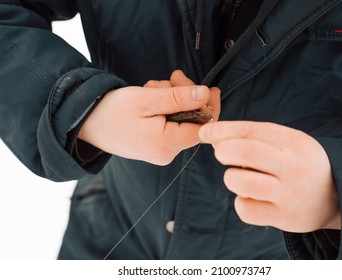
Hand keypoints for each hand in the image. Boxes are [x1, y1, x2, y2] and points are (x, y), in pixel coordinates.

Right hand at [78, 70, 219, 164]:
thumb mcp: (146, 99)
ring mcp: (162, 150)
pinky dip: (165, 107)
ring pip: (181, 119)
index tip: (209, 87)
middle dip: (186, 96)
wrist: (86, 124)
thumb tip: (205, 95)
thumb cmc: (112, 111)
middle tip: (173, 77)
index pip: (204, 128)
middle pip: (193, 121)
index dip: (210, 107)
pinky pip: (171, 123)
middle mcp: (167, 153)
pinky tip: (151, 98)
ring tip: (152, 89)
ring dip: (172, 98)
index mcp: (166, 144)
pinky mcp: (156, 145)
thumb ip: (177, 98)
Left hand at [199, 121, 340, 232]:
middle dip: (223, 151)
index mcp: (295, 143)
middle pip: (245, 153)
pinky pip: (245, 209)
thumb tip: (214, 137)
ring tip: (242, 178)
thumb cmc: (301, 164)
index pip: (253, 131)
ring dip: (232, 178)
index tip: (205, 132)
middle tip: (221, 153)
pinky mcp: (282, 218)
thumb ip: (255, 138)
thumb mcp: (288, 143)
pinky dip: (242, 202)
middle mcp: (294, 168)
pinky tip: (253, 198)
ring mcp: (289, 195)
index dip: (224, 130)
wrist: (336, 196)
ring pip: (240, 182)